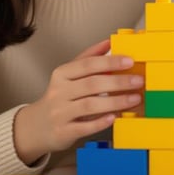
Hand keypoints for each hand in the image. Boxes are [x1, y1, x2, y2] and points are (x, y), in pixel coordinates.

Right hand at [13, 39, 142, 163]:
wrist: (36, 126)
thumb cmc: (59, 98)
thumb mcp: (68, 75)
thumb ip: (88, 58)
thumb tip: (109, 42)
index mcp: (61, 74)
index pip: (87, 64)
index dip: (110, 62)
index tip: (129, 61)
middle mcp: (59, 92)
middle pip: (91, 84)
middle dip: (118, 82)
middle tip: (138, 81)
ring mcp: (60, 113)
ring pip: (89, 105)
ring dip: (115, 102)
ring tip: (134, 99)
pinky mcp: (63, 132)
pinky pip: (84, 127)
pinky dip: (100, 122)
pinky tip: (114, 117)